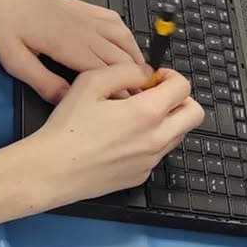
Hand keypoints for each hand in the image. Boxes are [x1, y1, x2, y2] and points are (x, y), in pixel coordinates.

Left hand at [0, 0, 142, 102]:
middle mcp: (84, 28)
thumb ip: (43, 82)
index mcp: (69, 44)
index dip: (122, 90)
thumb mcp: (14, 60)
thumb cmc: (1, 21)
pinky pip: (114, 20)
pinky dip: (126, 35)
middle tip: (142, 99)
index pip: (107, 71)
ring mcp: (86, 15)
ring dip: (135, 56)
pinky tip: (126, 45)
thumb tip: (68, 102)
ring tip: (140, 76)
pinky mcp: (82, 6)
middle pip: (120, 55)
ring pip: (122, 36)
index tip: (132, 107)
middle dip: (134, 78)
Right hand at [31, 63, 203, 204]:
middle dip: (180, 99)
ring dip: (166, 119)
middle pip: (194, 114)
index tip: (155, 78)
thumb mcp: (92, 82)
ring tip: (134, 115)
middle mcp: (155, 140)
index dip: (171, 76)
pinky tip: (122, 136)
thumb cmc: (67, 128)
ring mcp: (150, 160)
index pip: (183, 88)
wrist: (52, 170)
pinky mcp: (141, 176)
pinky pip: (158, 152)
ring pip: (178, 134)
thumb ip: (126, 70)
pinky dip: (150, 140)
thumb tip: (146, 72)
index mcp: (147, 113)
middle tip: (157, 95)